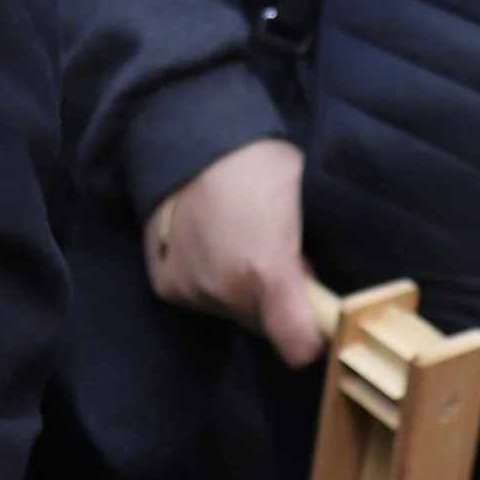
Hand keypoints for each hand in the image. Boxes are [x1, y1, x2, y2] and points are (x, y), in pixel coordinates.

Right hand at [144, 137, 322, 366]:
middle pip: (264, 324)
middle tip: (272, 255)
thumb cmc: (256, 161)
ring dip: (238, 289)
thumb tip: (313, 283)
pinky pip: (196, 297)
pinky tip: (206, 248)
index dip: (312, 332)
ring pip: (230, 310)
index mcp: (267, 274)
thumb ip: (308, 254)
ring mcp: (190, 288)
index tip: (314, 312)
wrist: (189, 133)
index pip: (299, 347)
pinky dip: (204, 280)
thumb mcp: (302, 201)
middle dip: (273, 299)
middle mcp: (225, 292)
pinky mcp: (165, 282)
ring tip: (235, 243)